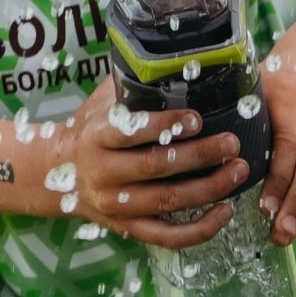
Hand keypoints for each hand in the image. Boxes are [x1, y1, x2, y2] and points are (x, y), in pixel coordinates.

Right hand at [64, 76, 250, 246]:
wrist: (56, 174)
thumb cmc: (95, 131)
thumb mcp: (104, 105)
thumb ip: (135, 87)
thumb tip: (178, 59)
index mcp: (96, 138)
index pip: (130, 131)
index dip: (165, 125)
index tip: (197, 118)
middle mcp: (103, 173)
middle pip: (155, 167)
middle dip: (200, 156)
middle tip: (232, 144)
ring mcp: (115, 205)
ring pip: (167, 201)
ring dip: (209, 188)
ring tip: (239, 171)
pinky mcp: (128, 228)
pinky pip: (167, 236)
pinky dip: (200, 230)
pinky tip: (226, 212)